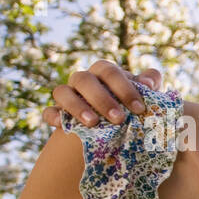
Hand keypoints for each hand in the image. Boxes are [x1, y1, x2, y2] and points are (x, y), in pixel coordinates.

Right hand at [43, 61, 162, 127]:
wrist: (117, 126)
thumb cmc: (132, 105)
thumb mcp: (144, 94)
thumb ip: (149, 82)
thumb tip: (148, 83)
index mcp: (103, 73)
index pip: (109, 72)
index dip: (124, 88)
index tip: (139, 108)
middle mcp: (83, 80)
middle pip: (84, 79)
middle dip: (102, 99)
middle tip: (119, 119)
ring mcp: (68, 95)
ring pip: (62, 92)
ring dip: (77, 106)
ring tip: (93, 123)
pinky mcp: (57, 113)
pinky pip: (48, 112)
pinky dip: (53, 117)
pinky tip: (63, 126)